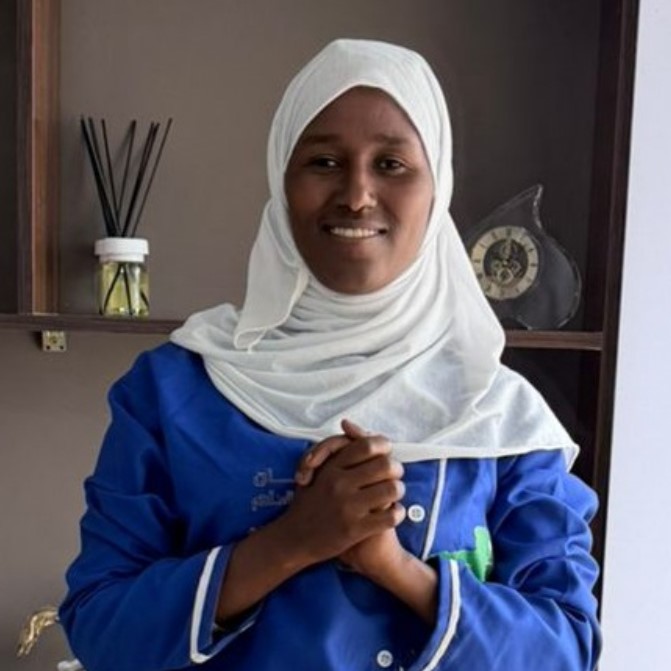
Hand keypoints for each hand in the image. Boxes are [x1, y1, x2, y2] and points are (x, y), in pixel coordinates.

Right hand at [279, 421, 404, 565]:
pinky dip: (398, 513)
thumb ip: (334, 451)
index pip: (367, 445)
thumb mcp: (316, 472)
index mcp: (332, 467)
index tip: (387, 453)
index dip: (383, 446)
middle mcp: (340, 484)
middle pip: (385, 465)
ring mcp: (348, 507)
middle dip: (396, 469)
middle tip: (395, 475)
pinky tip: (393, 513)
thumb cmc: (307, 503)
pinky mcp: (355, 529)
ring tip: (395, 494)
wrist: (293, 539)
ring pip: (392, 489)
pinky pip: (390, 516)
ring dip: (398, 491)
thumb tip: (350, 426)